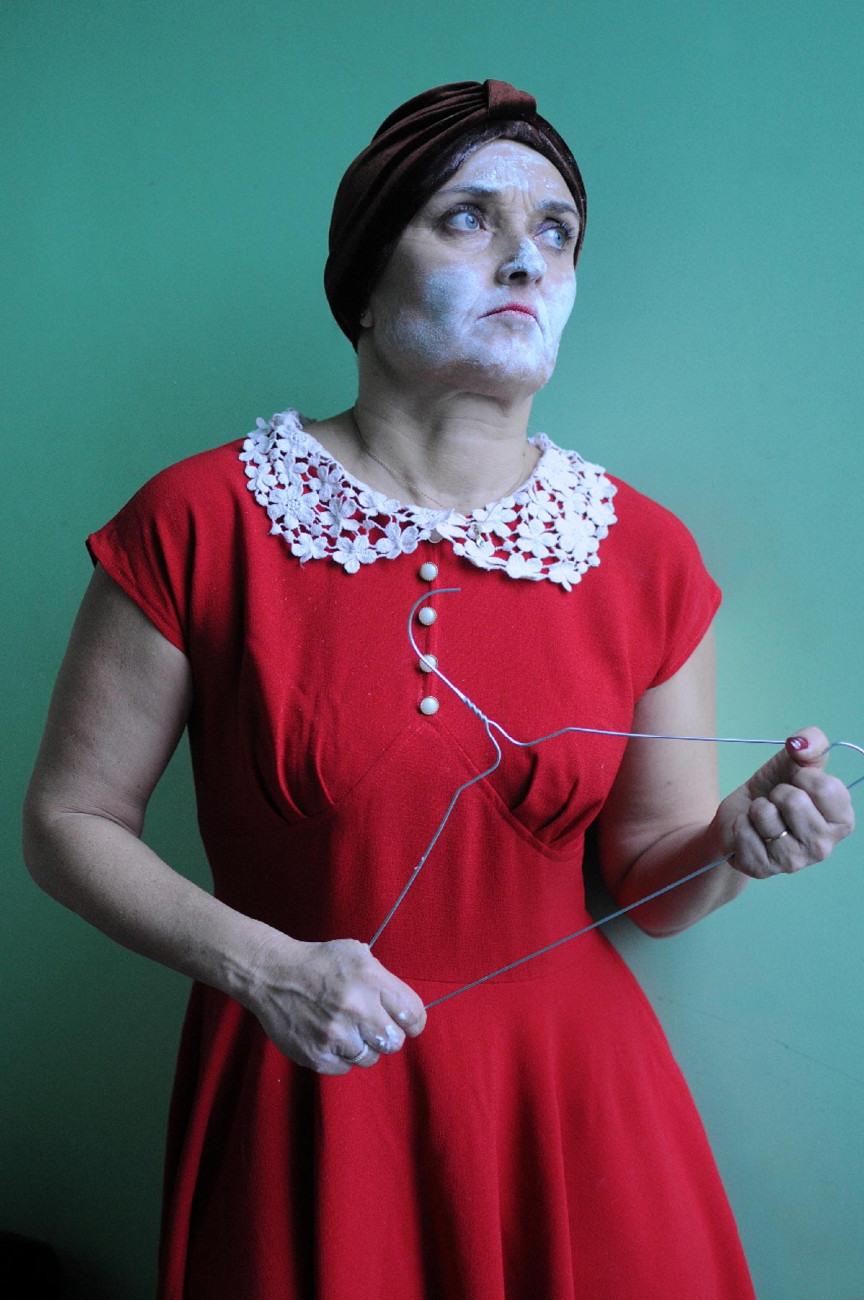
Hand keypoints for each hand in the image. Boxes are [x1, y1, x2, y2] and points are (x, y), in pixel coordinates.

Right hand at [244, 934, 426, 1074]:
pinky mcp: (317, 1055)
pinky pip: (345, 1068)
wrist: (271, 975)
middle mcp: (356, 1008)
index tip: (405, 1023)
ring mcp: (335, 1035)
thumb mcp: (357, 953)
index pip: (413, 1014)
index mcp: (371, 979)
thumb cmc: (319, 962)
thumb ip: (383, 979)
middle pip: (394, 1042)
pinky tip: (329, 1037)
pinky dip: (341, 1056)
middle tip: (371, 1025)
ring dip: (362, 1046)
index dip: (413, 1022)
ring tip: (345, 1029)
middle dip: (386, 1035)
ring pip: (370, 1058)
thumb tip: (403, 1009)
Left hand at [719, 726, 854, 878]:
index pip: (826, 787)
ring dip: (757, 808)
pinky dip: (740, 823)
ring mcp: (794, 862)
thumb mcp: (794, 760)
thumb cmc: (774, 789)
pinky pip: (744, 831)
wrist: (739, 814)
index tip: (796, 783)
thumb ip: (811, 742)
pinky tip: (750, 831)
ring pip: (766, 815)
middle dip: (777, 793)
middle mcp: (824, 847)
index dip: (803, 776)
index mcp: (841, 821)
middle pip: (794, 801)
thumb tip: (800, 743)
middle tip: (776, 802)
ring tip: (762, 818)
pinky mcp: (763, 869)